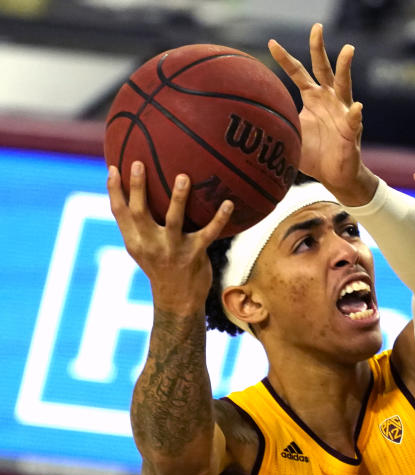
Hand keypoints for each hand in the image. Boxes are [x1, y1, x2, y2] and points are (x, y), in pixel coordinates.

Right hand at [107, 161, 232, 312]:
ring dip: (179, 197)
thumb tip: (139, 193)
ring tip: (184, 176)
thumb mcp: (144, 249)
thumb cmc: (162, 266)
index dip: (114, 190)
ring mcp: (173, 250)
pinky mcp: (195, 255)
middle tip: (140, 162)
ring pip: (174, 220)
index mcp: (135, 241)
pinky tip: (229, 202)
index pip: (119, 213)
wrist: (179, 301)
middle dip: (138, 187)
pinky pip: (209, 233)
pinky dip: (220, 218)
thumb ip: (140, 226)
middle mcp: (150, 244)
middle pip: (139, 212)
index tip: (113, 167)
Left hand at [268, 24, 377, 205]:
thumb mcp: (290, 134)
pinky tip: (357, 107)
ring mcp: (342, 112)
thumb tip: (244, 123)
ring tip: (347, 50)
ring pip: (344, 85)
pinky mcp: (351, 131)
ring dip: (345, 68)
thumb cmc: (314, 154)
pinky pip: (354, 120)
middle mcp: (329, 99)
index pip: (298, 73)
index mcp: (313, 98)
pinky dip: (355, 114)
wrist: (335, 176)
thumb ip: (276, 123)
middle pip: (323, 68)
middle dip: (318, 47)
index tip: (271, 43)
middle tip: (316, 27)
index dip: (285, 58)